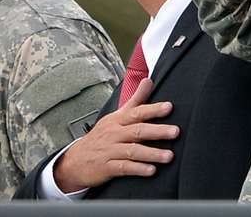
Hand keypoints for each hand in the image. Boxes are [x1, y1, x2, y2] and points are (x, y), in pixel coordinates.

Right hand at [53, 79, 177, 192]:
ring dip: (152, 153)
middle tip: (175, 132)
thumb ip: (135, 100)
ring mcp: (110, 150)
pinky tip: (151, 170)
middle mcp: (114, 133)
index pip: (137, 112)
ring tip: (169, 156)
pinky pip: (124, 168)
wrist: (76, 160)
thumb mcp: (116, 116)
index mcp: (117, 120)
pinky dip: (138, 169)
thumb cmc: (101, 136)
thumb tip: (148, 81)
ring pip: (133, 150)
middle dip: (157, 131)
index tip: (169, 107)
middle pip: (137, 130)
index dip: (153, 109)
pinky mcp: (107, 167)